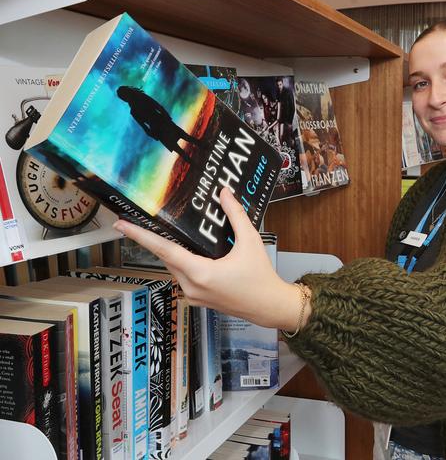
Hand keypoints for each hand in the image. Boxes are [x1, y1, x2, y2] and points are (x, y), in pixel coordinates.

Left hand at [113, 187, 307, 330]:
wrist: (270, 306)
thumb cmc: (261, 277)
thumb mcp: (250, 241)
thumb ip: (235, 215)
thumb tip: (224, 193)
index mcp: (200, 273)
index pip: (164, 250)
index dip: (141, 236)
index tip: (122, 225)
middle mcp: (192, 286)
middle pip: (167, 257)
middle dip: (158, 240)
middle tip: (148, 221)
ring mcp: (193, 295)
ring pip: (175, 268)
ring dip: (174, 252)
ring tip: (178, 235)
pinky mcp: (198, 299)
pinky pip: (184, 277)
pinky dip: (185, 263)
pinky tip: (194, 253)